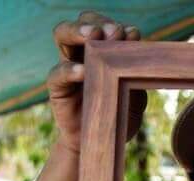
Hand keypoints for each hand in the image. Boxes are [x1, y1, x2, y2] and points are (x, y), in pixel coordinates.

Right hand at [49, 11, 147, 152]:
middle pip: (82, 23)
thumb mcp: (135, 93)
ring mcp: (68, 68)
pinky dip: (70, 69)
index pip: (104, 25)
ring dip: (77, 30)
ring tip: (93, 35)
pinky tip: (83, 71)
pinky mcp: (58, 89)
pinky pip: (58, 73)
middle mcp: (83, 54)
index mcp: (103, 52)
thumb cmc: (119, 116)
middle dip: (97, 22)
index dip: (116, 25)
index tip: (132, 34)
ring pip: (62, 35)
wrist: (102, 145)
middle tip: (113, 32)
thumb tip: (134, 39)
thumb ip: (134, 70)